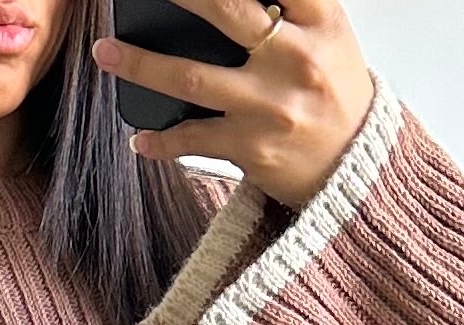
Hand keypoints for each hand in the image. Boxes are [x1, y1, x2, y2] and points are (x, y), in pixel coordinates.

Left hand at [91, 0, 375, 214]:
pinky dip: (161, 141)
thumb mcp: (327, 36)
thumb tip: (218, 3)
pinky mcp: (253, 148)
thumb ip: (288, 7)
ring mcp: (271, 105)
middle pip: (226, 10)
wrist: (358, 169)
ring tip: (105, 53)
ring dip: (141, 64)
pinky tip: (139, 138)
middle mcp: (295, 58)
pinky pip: (194, 140)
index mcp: (319, 21)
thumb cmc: (333, 92)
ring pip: (192, 78)